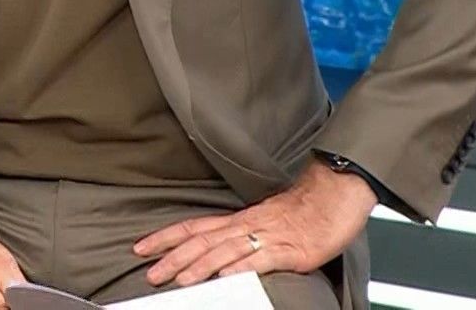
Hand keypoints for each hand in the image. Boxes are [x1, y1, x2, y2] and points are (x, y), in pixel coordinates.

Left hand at [133, 159, 375, 286]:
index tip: (140, 247)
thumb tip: (219, 256)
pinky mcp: (289, 250)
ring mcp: (266, 237)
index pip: (194, 227)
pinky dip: (241, 269)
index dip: (166, 237)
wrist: (335, 195)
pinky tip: (226, 278)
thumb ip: (242, 237)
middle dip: (173, 257)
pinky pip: (260, 260)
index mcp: (239, 220)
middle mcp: (246, 226)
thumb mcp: (265, 222)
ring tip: (180, 280)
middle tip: (150, 273)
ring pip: (225, 251)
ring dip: (200, 266)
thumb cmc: (304, 210)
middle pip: (202, 240)